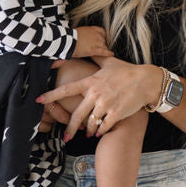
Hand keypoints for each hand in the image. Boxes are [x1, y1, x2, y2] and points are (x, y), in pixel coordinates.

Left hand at [38, 58, 161, 140]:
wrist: (146, 81)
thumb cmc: (128, 71)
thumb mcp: (109, 62)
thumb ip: (96, 58)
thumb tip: (90, 49)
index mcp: (91, 82)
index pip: (67, 89)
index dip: (51, 95)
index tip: (39, 100)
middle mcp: (95, 94)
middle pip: (77, 115)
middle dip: (70, 128)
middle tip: (65, 137)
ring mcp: (105, 104)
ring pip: (90, 123)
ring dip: (87, 130)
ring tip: (87, 134)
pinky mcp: (116, 113)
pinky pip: (102, 127)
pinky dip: (99, 132)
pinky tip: (98, 134)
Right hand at [72, 25, 111, 60]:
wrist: (67, 42)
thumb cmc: (69, 38)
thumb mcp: (77, 32)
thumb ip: (83, 34)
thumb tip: (81, 37)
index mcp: (90, 29)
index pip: (101, 31)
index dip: (102, 35)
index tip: (102, 38)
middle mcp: (95, 35)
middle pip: (103, 39)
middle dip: (102, 43)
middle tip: (101, 47)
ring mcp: (95, 42)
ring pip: (104, 45)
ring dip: (104, 49)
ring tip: (106, 52)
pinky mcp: (94, 50)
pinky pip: (104, 51)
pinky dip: (108, 53)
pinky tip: (111, 54)